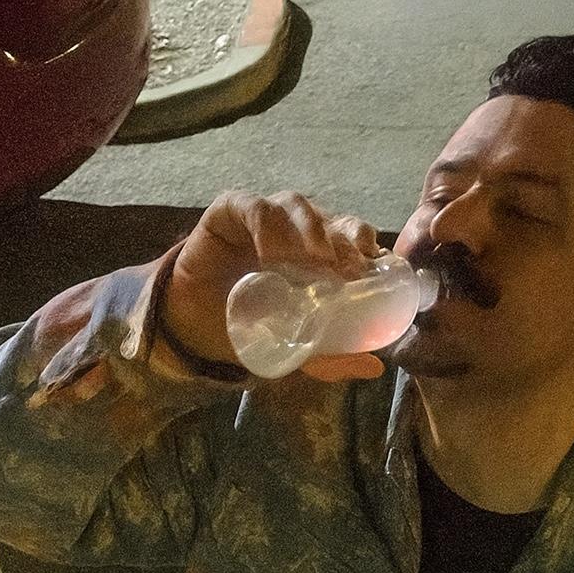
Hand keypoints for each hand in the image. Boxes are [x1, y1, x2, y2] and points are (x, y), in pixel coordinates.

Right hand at [161, 190, 386, 381]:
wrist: (197, 330)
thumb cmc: (252, 329)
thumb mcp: (297, 350)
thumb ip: (332, 356)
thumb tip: (376, 367)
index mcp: (322, 254)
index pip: (354, 236)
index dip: (365, 245)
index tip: (372, 268)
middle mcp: (298, 230)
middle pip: (331, 218)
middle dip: (343, 238)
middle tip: (346, 267)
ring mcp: (265, 218)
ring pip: (296, 205)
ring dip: (309, 229)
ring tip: (312, 260)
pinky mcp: (229, 213)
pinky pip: (252, 206)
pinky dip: (265, 224)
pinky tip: (269, 252)